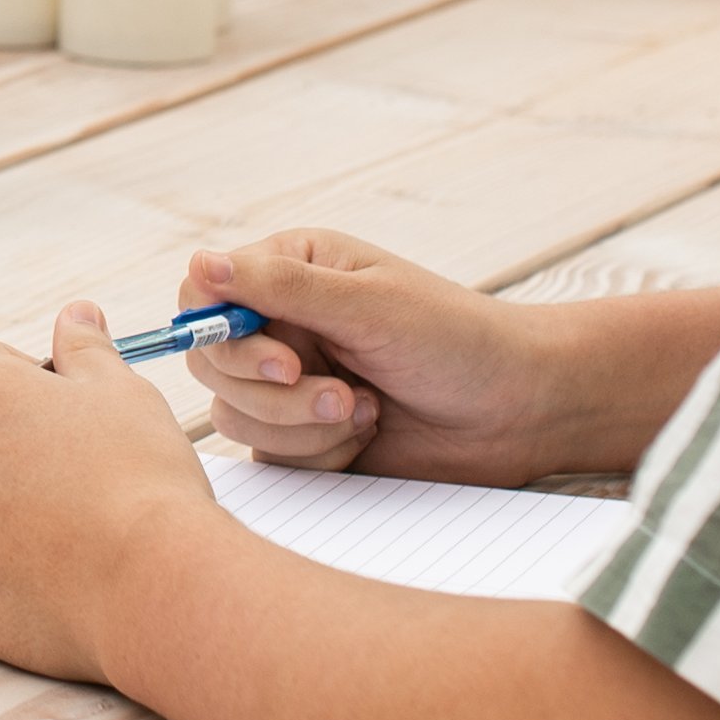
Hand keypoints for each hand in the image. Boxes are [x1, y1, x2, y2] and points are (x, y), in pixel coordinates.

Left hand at [0, 301, 221, 682]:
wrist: (151, 583)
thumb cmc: (142, 478)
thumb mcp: (123, 391)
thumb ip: (85, 348)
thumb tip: (75, 315)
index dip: (30, 390)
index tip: (70, 424)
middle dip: (2, 449)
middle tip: (70, 481)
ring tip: (62, 534)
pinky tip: (45, 578)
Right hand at [173, 230, 629, 484]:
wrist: (520, 410)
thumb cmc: (458, 340)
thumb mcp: (369, 304)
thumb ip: (281, 287)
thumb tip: (200, 262)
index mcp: (292, 272)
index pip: (204, 295)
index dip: (223, 335)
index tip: (280, 362)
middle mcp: (284, 324)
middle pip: (212, 364)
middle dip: (273, 394)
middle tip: (338, 393)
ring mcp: (292, 383)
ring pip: (238, 416)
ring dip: (302, 426)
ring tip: (365, 411)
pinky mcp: (307, 435)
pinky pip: (272, 456)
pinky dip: (318, 453)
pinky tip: (368, 434)